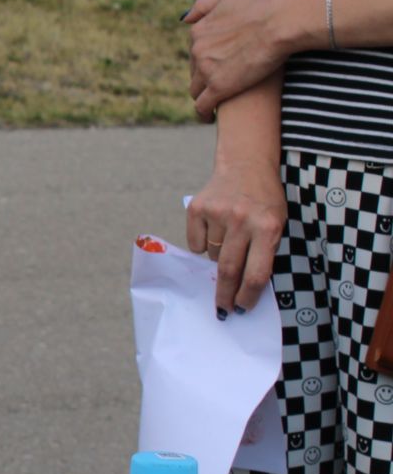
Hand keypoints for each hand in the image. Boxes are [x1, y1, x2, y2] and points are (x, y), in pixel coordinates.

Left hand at [184, 0, 291, 119]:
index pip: (195, 52)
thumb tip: (184, 19)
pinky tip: (208, 118)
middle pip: (194, 71)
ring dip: (203, 95)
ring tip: (213, 102)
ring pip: (196, 90)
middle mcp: (196, 51)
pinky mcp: (218, 88)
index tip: (215, 66)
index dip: (205, 60)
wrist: (277, 24)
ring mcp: (206, 70)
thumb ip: (202, 5)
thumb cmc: (259, 8)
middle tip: (219, 83)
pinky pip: (202, 106)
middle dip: (204, 77)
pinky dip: (203, 114)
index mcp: (197, 32)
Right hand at [186, 159, 285, 317]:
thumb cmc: (265, 201)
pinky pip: (195, 242)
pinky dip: (203, 243)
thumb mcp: (276, 224)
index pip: (256, 273)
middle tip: (222, 308)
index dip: (247, 296)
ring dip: (218, 258)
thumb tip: (243, 287)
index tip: (241, 308)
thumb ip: (263, 251)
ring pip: (211, 256)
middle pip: (228, 270)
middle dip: (225, 294)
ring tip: (228, 241)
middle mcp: (242, 220)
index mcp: (268, 227)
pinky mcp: (197, 208)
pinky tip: (213, 229)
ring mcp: (218, 213)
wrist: (247, 164)